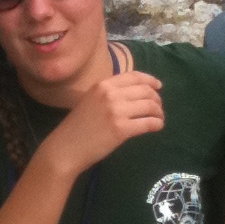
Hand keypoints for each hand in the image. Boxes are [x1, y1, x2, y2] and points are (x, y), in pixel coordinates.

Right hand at [42, 69, 164, 179]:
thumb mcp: (91, 100)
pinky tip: (157, 127)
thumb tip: (133, 95)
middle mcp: (111, 94)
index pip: (134, 76)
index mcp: (103, 85)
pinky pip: (148, 123)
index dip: (150, 80)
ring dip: (159, 112)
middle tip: (158, 108)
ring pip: (150, 106)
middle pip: (145, 91)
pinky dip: (157, 124)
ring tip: (158, 118)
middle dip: (156, 99)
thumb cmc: (77, 127)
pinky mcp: (121, 129)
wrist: (66, 147)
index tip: (158, 86)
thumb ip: (109, 94)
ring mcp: (117, 111)